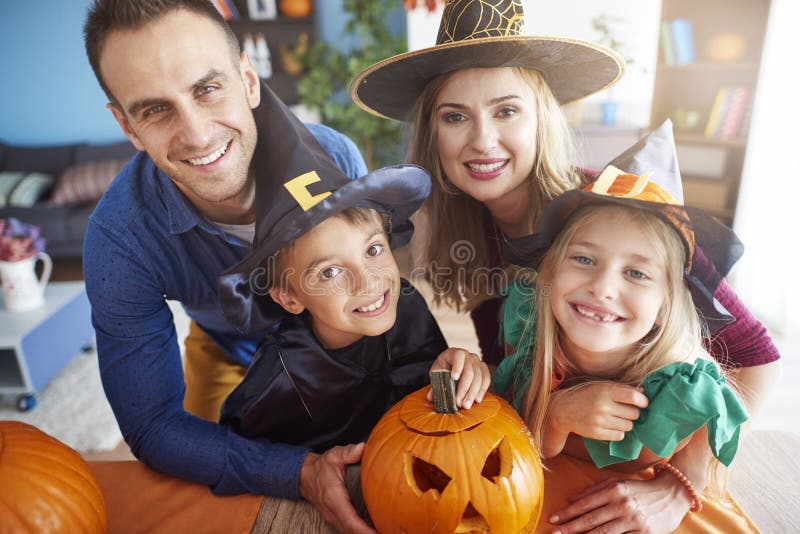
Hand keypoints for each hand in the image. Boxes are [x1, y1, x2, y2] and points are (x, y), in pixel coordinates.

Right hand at [299, 443, 375, 533]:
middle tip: (388, 533)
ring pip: (349, 532)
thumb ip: (348, 452)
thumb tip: (361, 448)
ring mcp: (332, 518)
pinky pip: (348, 530)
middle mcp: (331, 511)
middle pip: (350, 530)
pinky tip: (374, 531)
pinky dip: (360, 532)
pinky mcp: (335, 520)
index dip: (362, 529)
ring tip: (384, 532)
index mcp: (333, 497)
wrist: (306, 476)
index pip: (348, 518)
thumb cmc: (322, 467)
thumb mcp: (334, 455)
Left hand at [427, 347, 490, 408]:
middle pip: (469, 371)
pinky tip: (477, 400)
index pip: (458, 356)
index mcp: (454, 353)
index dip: (457, 366)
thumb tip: (430, 397)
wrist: (451, 364)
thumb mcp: (436, 374)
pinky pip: (486, 379)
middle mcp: (468, 356)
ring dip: (473, 393)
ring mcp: (477, 362)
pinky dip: (482, 390)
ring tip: (467, 405)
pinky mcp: (483, 369)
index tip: (454, 378)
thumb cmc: (443, 368)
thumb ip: (434, 384)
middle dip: (464, 388)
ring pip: (479, 377)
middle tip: (460, 403)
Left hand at [548, 472, 691, 532]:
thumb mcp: (618, 482)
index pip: (585, 504)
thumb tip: (572, 498)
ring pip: (604, 533)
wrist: (673, 493)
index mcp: (614, 490)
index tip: (553, 519)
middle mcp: (623, 504)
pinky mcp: (645, 533)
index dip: (567, 513)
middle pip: (591, 520)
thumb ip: (595, 489)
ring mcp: (634, 520)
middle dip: (570, 529)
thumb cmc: (641, 489)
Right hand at [549, 382, 648, 441]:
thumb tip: (644, 392)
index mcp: (605, 391)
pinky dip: (618, 432)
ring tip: (617, 418)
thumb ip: (622, 389)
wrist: (563, 410)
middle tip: (626, 410)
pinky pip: (619, 436)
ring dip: (626, 422)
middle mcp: (603, 406)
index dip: (643, 401)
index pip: (633, 397)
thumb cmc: (585, 395)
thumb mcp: (601, 386)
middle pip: (634, 413)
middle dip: (634, 412)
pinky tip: (610, 426)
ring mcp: (600, 421)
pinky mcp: (597, 433)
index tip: (644, 402)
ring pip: (629, 426)